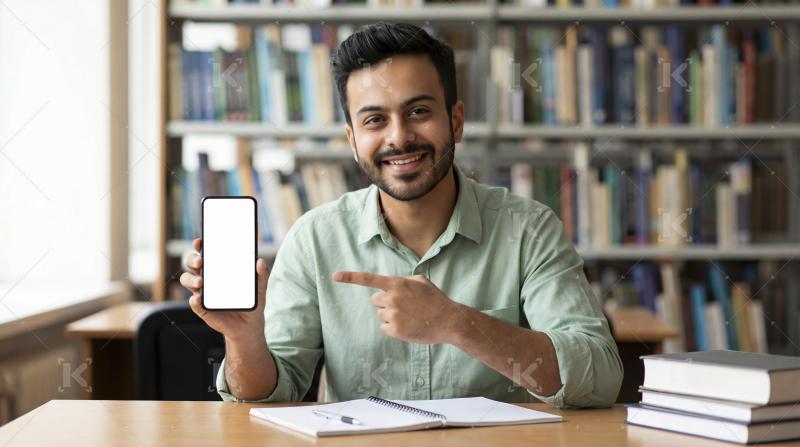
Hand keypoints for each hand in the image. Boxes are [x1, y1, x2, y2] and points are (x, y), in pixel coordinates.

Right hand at [180, 238, 269, 342]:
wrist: (249, 325)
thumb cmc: (251, 300)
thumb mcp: (260, 287)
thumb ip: (262, 274)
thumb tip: (260, 261)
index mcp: (218, 268)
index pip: (205, 252)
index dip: (200, 245)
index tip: (200, 241)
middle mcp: (206, 277)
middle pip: (192, 263)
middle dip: (192, 259)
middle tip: (201, 261)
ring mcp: (202, 292)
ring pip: (188, 280)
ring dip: (190, 279)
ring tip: (200, 282)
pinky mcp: (202, 308)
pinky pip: (194, 303)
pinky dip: (194, 300)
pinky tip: (198, 298)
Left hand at [332, 271, 460, 343]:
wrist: (448, 320)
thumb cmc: (435, 300)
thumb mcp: (421, 282)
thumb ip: (403, 280)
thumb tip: (391, 284)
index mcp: (397, 284)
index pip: (369, 279)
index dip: (350, 277)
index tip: (335, 276)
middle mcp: (392, 298)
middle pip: (375, 300)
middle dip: (385, 302)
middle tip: (403, 306)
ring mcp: (393, 315)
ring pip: (380, 315)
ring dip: (391, 316)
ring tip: (410, 316)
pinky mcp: (395, 330)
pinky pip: (384, 328)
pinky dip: (393, 328)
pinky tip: (408, 326)